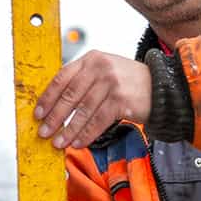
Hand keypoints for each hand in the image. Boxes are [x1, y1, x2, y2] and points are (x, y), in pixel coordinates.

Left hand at [35, 51, 151, 148]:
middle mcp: (100, 67)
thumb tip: (56, 104)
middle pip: (70, 95)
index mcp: (91, 59)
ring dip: (69, 129)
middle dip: (54, 117)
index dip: (47, 97)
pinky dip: (87, 133)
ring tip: (59, 142)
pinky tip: (79, 142)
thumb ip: (83, 80)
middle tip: (44, 131)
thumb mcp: (105, 71)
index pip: (62, 78)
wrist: (161, 87)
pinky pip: (98, 120)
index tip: (38, 113)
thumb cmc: (129, 82)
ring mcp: (111, 83)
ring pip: (83, 111)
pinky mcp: (121, 100)